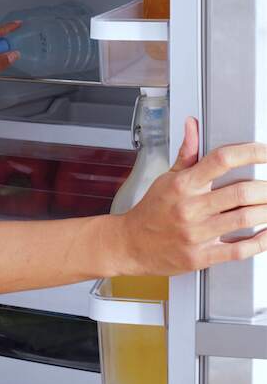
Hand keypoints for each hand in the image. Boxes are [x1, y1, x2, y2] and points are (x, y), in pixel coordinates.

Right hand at [120, 118, 266, 275]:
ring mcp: (196, 233)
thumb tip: (193, 126)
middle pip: (240, 192)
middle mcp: (190, 207)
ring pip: (245, 219)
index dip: (250, 153)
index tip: (265, 152)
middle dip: (266, 188)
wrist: (130, 245)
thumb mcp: (166, 178)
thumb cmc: (150, 211)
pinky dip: (260, 241)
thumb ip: (187, 153)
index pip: (221, 160)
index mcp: (183, 184)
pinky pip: (239, 250)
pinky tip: (266, 233)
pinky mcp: (201, 256)